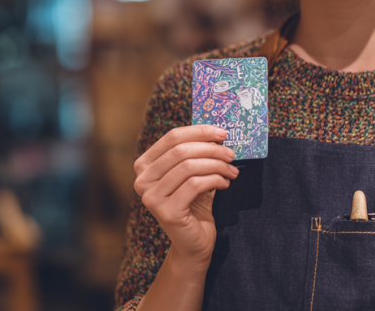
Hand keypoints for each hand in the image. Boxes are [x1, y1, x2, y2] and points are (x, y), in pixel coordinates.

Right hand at [134, 125, 238, 267]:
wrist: (193, 242)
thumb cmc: (194, 204)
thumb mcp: (192, 173)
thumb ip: (196, 153)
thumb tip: (217, 131)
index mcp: (145, 165)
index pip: (172, 137)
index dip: (199, 131)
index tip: (222, 133)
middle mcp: (142, 180)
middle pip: (181, 150)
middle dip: (211, 149)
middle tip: (231, 154)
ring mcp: (151, 197)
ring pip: (188, 167)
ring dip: (216, 165)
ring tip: (232, 170)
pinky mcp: (166, 212)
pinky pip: (194, 185)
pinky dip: (215, 180)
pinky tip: (225, 183)